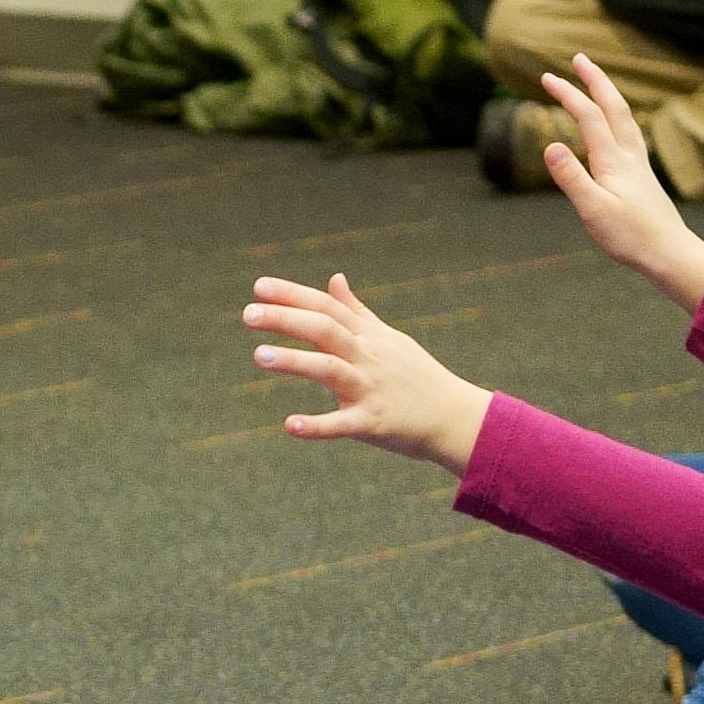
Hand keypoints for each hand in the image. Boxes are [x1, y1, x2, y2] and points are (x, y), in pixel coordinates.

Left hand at [246, 270, 494, 474]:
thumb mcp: (388, 337)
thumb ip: (357, 310)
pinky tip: (289, 426)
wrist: (455, 418)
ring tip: (258, 356)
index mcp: (368, 336)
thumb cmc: (417, 377)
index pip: (326, 307)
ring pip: (329, 369)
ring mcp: (370, 389)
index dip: (292, 295)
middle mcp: (367, 357)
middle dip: (285, 319)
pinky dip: (316, 426)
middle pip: (324, 329)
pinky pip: (342, 424)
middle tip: (247, 313)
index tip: (258, 286)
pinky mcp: (373, 422)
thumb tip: (335, 278)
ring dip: (293, 361)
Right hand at [530, 58, 703, 302]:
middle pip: (613, 107)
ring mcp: (639, 164)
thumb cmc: (630, 237)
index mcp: (613, 161)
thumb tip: (550, 145)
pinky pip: (630, 132)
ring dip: (608, 94)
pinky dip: (619, 116)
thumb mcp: (593, 210)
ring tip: (595, 81)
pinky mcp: (643, 175)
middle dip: (594, 80)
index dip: (567, 94)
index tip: (547, 78)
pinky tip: (618, 124)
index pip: (588, 117)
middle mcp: (628, 155)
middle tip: (578, 59)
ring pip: (624, 117)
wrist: (670, 253)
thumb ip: (571, 177)